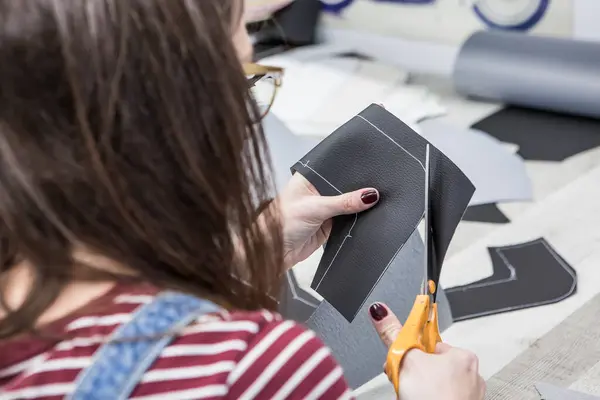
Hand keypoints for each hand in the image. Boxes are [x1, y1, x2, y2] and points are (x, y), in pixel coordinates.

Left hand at [276, 173, 378, 268]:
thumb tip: (369, 195)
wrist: (276, 251)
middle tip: (377, 187)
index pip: (337, 168)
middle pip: (345, 186)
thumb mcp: (316, 208)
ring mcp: (326, 207)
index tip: (372, 168)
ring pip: (349, 203)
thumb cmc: (281, 223)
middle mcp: (318, 190)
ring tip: (376, 201)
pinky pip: (349, 219)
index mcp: (310, 177)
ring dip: (359, 206)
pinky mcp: (331, 224)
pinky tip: (367, 215)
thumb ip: (344, 202)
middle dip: (358, 189)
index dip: (353, 169)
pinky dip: (357, 219)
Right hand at [369, 302, 485, 399]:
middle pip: (433, 366)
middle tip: (406, 381)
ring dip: (421, 389)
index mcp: (463, 356)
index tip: (404, 360)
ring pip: (437, 385)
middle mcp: (472, 375)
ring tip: (411, 395)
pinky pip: (441, 398)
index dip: (412, 353)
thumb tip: (380, 312)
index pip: (431, 345)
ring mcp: (469, 396)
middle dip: (416, 373)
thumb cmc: (433, 397)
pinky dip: (430, 399)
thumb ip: (393, 333)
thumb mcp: (406, 359)